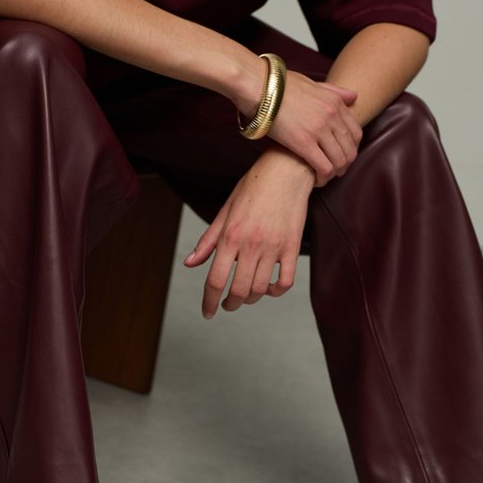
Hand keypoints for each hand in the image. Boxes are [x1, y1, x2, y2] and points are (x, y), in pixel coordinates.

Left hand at [183, 146, 314, 317]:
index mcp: (230, 236)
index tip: (208, 312)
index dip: (209, 301)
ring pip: (261, 290)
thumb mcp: (225, 211)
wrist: (286, 171)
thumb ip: (208, 241)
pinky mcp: (292, 247)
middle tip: (227, 304)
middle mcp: (251, 245)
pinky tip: (269, 288)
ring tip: (245, 296)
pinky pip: (285, 281)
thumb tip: (190, 263)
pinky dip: (276, 292)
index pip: (216, 280)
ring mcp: (273, 247)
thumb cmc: (253, 188)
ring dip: (250, 299)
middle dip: (229, 304)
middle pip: (238, 291)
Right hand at [230, 60, 362, 187]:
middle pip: (350, 150)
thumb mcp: (312, 83)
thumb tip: (353, 97)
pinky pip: (324, 167)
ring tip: (324, 177)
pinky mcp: (304, 142)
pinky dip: (323, 178)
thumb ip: (333, 91)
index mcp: (335, 103)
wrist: (258, 85)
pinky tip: (315, 180)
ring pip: (339, 161)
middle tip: (334, 172)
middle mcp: (332, 116)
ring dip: (334, 174)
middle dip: (344, 165)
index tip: (342, 157)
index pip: (356, 133)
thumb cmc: (279, 85)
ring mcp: (319, 129)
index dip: (351, 149)